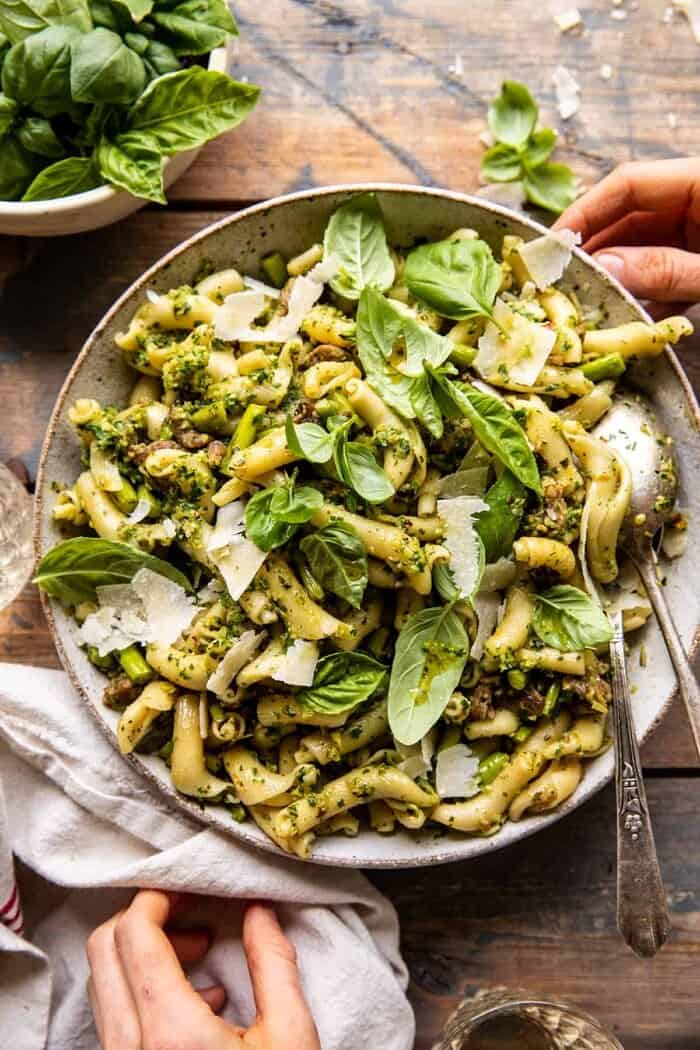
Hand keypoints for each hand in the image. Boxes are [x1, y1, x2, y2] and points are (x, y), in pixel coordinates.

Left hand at [86, 890, 320, 1049]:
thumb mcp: (292, 1039)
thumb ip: (275, 965)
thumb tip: (260, 913)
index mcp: (171, 1033)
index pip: (135, 933)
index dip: (158, 898)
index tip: (189, 891)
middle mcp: (131, 1049)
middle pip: (105, 950)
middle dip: (146, 920)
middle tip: (192, 919)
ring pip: (104, 984)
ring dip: (144, 956)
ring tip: (200, 960)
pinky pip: (115, 1018)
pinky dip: (144, 992)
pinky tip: (198, 1005)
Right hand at [554, 158, 699, 308]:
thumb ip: (665, 269)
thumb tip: (606, 268)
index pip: (628, 184)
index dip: (585, 212)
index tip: (553, 246)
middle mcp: (698, 202)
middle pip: (630, 218)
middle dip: (596, 252)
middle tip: (563, 284)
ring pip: (644, 250)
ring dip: (618, 280)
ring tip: (588, 306)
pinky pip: (667, 274)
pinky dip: (649, 297)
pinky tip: (631, 319)